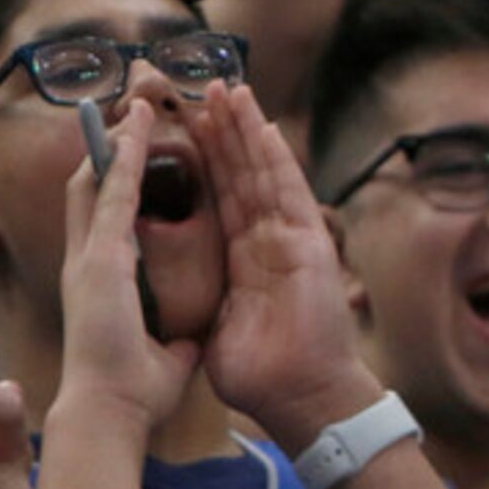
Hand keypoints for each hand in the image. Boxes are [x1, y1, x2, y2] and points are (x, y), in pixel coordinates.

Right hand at [58, 99, 197, 430]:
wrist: (106, 414)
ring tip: (135, 108)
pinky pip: (115, 194)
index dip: (111, 187)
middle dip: (103, 153)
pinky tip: (138, 128)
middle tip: (125, 119)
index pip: (101, 223)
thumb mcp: (161, 359)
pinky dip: (125, 158)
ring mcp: (87, 258)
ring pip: (95, 182)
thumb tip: (187, 341)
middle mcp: (84, 265)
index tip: (125, 160)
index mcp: (97, 287)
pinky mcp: (101, 259)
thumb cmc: (128, 397)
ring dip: (114, 143)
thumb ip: (171, 342)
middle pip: (88, 192)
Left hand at [191, 79, 381, 450]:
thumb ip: (207, 303)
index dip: (208, 163)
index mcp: (244, 260)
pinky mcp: (308, 245)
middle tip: (208, 88)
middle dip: (226, 132)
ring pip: (264, 173)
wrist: (298, 399)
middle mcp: (268, 242)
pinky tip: (262, 126)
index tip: (190, 126)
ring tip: (230, 89)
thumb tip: (180, 303)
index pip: (221, 198)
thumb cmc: (260, 377)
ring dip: (247, 130)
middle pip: (243, 175)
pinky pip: (288, 193)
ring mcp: (290, 240)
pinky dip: (275, 158)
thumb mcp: (217, 329)